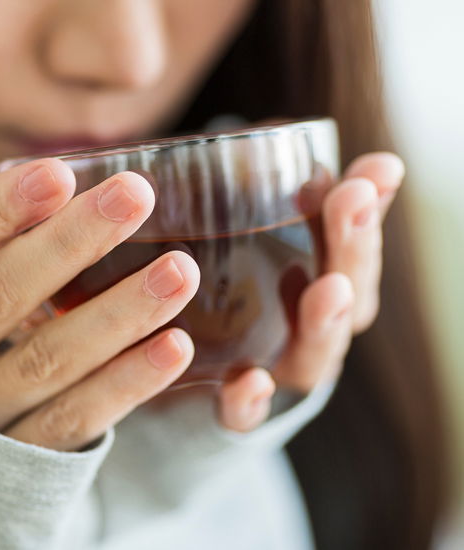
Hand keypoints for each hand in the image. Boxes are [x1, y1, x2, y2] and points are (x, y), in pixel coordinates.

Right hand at [0, 136, 199, 450]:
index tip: (58, 174)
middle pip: (0, 297)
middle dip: (72, 243)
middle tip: (138, 194)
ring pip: (48, 360)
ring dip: (120, 313)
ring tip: (181, 270)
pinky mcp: (20, 462)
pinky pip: (75, 420)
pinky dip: (128, 383)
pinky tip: (176, 346)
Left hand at [219, 152, 404, 431]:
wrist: (195, 383)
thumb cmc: (232, 300)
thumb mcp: (244, 243)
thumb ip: (257, 194)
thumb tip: (267, 130)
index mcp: (320, 286)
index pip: (353, 247)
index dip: (371, 209)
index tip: (379, 167)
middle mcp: (311, 331)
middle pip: (347, 295)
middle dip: (355, 248)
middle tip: (353, 199)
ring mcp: (281, 373)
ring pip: (315, 353)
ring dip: (324, 322)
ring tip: (327, 288)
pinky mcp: (238, 410)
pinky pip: (248, 414)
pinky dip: (252, 401)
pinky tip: (248, 381)